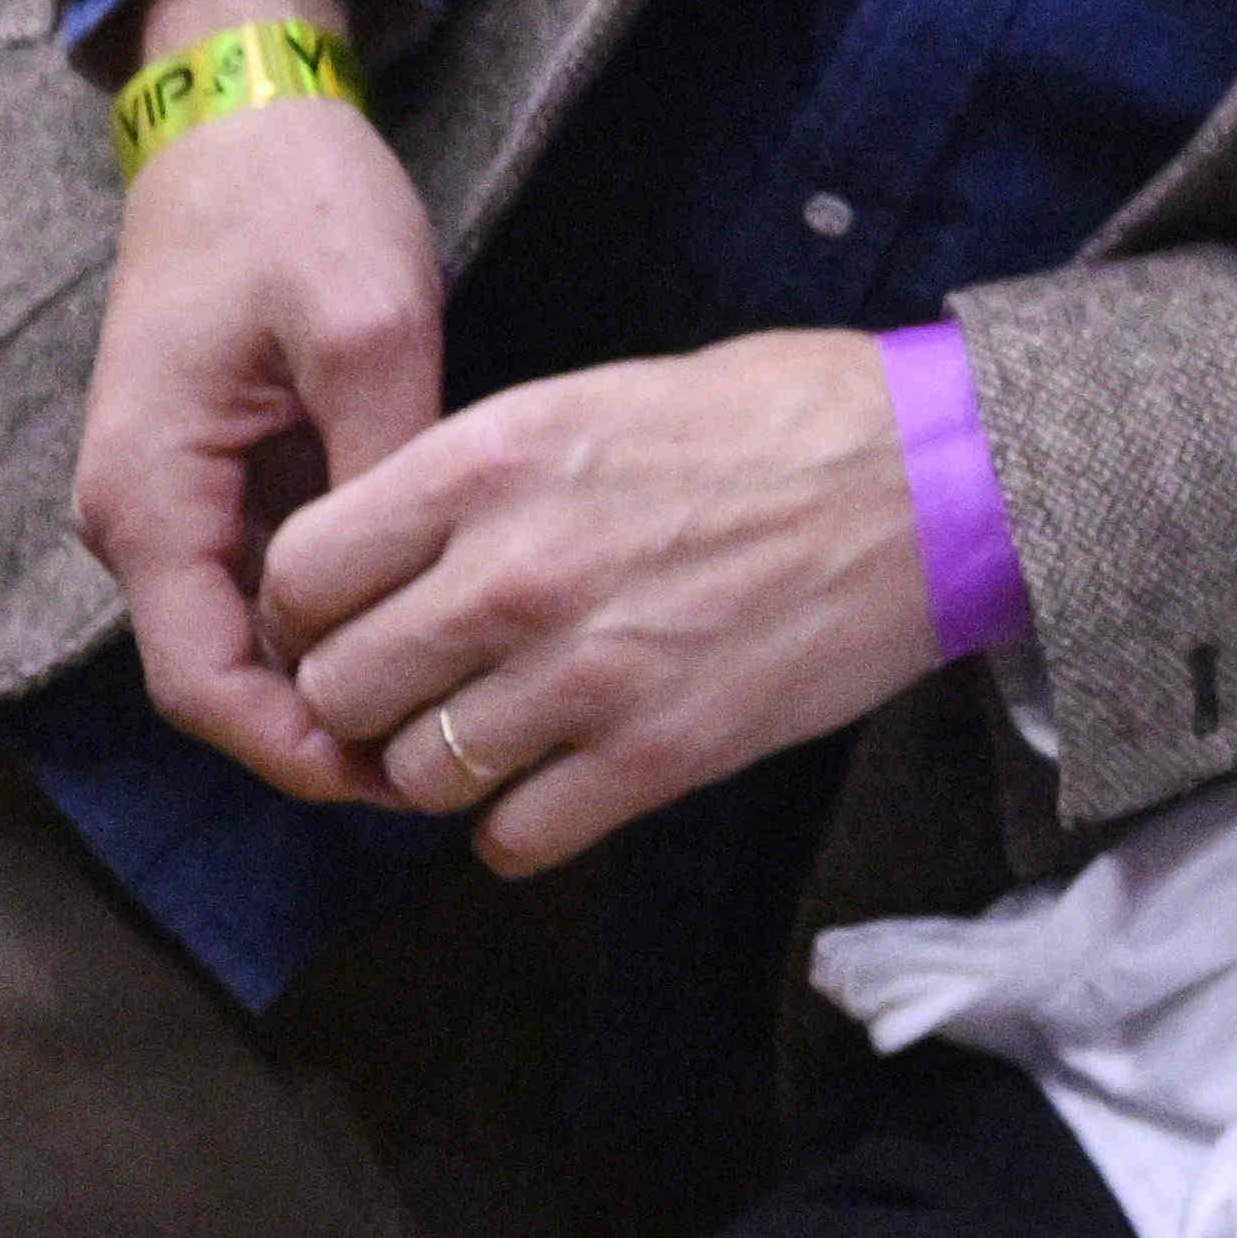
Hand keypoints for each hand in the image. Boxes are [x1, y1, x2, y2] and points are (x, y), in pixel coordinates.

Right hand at [70, 0, 446, 799]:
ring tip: (462, 707)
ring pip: (252, 632)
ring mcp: (181, 496)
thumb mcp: (367, 327)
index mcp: (148, 497)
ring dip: (338, 679)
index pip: (204, 686)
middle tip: (457, 761)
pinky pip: (272, 575)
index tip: (398, 782)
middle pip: (224, 678)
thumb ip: (384, 465)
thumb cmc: (296, 204)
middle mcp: (142, 515)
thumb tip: (413, 591)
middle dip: (328, 731)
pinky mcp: (224, 469)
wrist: (243, 110)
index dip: (296, 752)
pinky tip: (434, 626)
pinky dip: (341, 615)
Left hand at [268, 326, 938, 872]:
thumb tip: (387, 554)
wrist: (937, 481)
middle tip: (416, 687)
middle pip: (338, 688)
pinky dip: (518, 826)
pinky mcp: (655, 756)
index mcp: (491, 462)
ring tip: (496, 731)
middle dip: (364, 698)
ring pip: (415, 775)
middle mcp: (513, 571)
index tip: (348, 617)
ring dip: (440, 766)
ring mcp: (583, 673)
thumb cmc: (776, 419)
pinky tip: (558, 780)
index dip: (308, 609)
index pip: (299, 572)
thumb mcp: (597, 397)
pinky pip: (511, 840)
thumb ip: (477, 479)